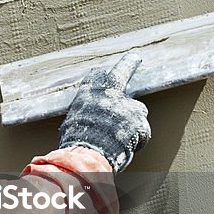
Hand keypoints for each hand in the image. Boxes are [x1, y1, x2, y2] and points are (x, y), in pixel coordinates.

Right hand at [58, 52, 150, 172]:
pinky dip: (138, 139)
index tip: (103, 74)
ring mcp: (126, 106)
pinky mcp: (140, 121)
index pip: (95, 76)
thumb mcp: (71, 125)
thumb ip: (84, 116)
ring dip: (133, 119)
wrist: (87, 156)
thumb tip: (86, 121)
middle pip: (121, 73)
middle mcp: (108, 94)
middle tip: (135, 57)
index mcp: (87, 94)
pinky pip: (143, 131)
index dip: (101, 77)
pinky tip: (127, 148)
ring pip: (137, 109)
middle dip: (128, 63)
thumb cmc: (75, 144)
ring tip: (122, 137)